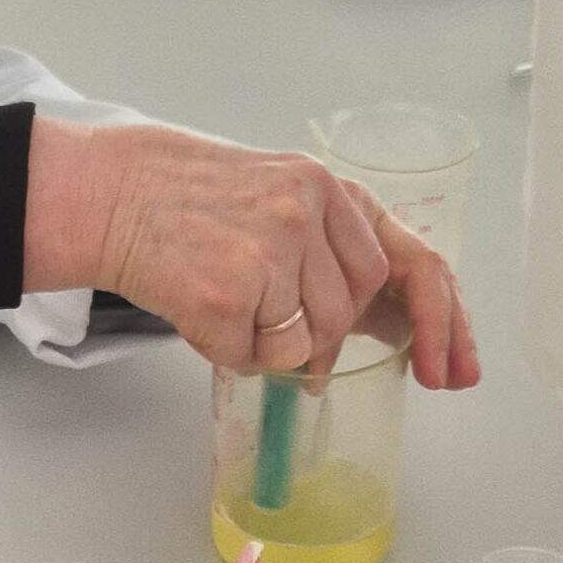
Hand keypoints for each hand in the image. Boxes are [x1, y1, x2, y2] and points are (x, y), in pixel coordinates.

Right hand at [23, 116, 478, 388]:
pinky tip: (200, 308)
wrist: (112, 192)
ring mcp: (268, 254)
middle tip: (269, 319)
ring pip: (307, 346)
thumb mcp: (282, 201)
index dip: (440, 325)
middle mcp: (307, 213)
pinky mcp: (226, 295)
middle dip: (317, 333)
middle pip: (350, 314)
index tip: (450, 372)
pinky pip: (254, 359)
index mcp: (330, 189)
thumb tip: (381, 338)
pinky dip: (228, 349)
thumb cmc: (194, 202)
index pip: (414, 264)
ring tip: (225, 298)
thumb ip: (335, 254)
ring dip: (268, 343)